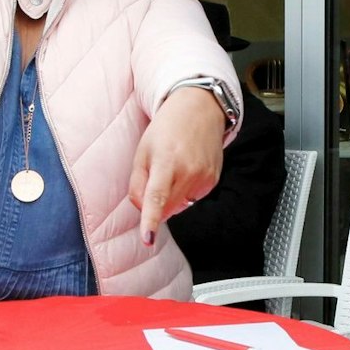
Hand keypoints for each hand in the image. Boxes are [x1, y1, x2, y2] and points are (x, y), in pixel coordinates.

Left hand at [128, 87, 225, 244]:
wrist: (200, 110)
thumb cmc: (167, 129)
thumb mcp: (143, 151)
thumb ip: (137, 184)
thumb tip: (143, 210)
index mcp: (166, 161)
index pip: (156, 197)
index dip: (151, 220)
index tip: (148, 239)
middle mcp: (188, 171)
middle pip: (165, 208)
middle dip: (155, 204)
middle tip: (154, 179)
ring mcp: (203, 177)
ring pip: (179, 206)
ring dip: (170, 197)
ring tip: (173, 168)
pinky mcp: (212, 181)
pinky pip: (192, 199)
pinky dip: (184, 192)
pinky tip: (185, 170)